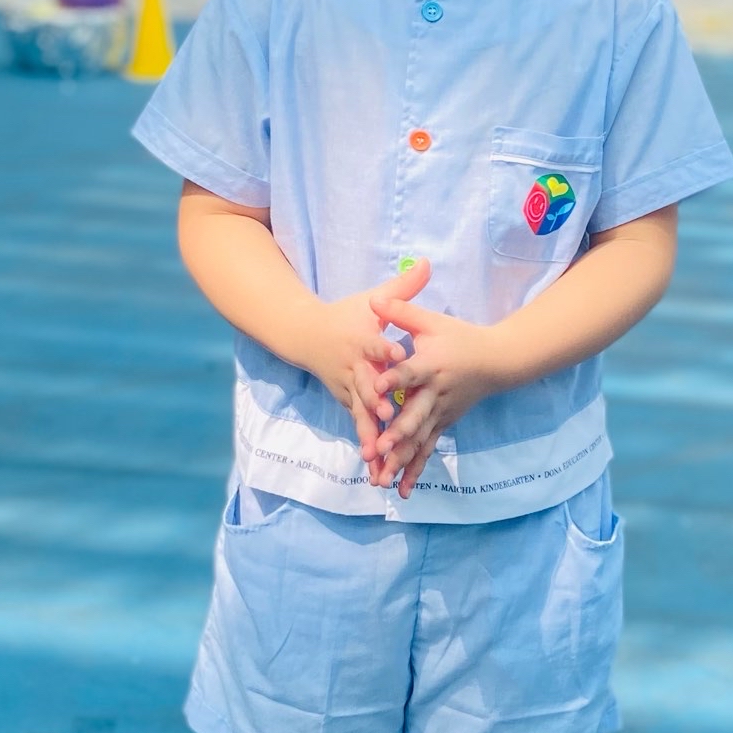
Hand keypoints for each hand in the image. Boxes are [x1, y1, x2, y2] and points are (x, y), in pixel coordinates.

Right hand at [299, 259, 432, 463]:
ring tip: (378, 457)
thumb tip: (426, 263)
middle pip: (365, 386)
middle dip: (376, 403)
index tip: (401, 354)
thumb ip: (402, 288)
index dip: (387, 349)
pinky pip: (360, 427)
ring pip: (361, 414)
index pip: (375, 343)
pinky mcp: (348, 404)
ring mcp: (348, 388)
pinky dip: (368, 445)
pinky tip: (377, 469)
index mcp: (362, 340)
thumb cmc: (346, 315)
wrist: (306, 336)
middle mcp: (353, 367)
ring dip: (369, 435)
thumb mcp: (372, 298)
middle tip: (389, 417)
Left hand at [368, 284, 502, 497]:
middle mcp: (436, 393)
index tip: (376, 385)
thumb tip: (373, 299)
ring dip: (401, 460)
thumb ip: (401, 310)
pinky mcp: (442, 425)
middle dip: (398, 433)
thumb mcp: (431, 320)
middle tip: (379, 447)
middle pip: (416, 415)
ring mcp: (440, 413)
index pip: (410, 371)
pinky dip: (415, 470)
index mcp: (431, 365)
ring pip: (419, 440)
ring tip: (382, 479)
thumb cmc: (460, 337)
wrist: (497, 361)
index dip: (394, 377)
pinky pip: (427, 450)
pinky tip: (402, 491)